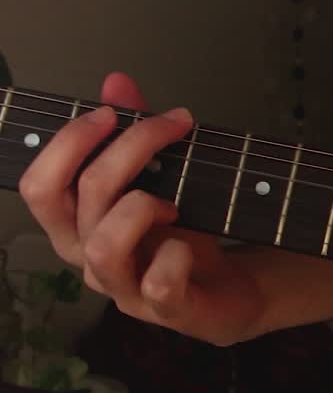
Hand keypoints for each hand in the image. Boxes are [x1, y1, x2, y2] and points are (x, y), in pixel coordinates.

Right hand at [18, 73, 264, 345]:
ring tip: (175, 202)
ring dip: (141, 207)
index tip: (112, 110)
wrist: (232, 289)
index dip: (68, 142)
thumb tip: (116, 82)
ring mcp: (124, 289)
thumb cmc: (185, 235)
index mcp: (77, 226)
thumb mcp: (163, 179)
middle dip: (121, 152)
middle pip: (75, 199)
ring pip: (103, 244)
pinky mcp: (165, 310)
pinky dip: (176, 256)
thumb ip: (134, 132)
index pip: (40, 183)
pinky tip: (190, 245)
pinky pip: (157, 284)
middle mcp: (89, 259)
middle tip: (167, 128)